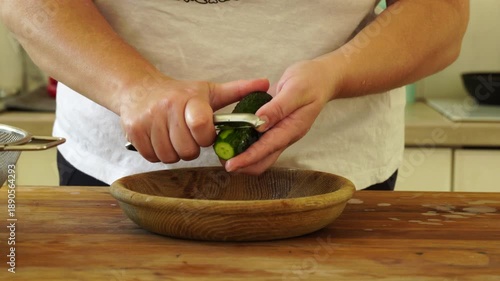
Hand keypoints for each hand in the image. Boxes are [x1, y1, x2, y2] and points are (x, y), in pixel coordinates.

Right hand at [120, 73, 268, 162]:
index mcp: (188, 98)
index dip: (206, 137)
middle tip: (190, 137)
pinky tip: (161, 140)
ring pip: (169, 156)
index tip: (205, 133)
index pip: (201, 126)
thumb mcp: (209, 90)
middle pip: (187, 149)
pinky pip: (152, 157)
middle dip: (192, 148)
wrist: (139, 89)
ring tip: (176, 138)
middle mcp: (166, 107)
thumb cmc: (180, 93)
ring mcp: (148, 120)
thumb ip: (238, 91)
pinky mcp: (133, 131)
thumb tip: (265, 83)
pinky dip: (158, 154)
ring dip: (175, 153)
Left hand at [224, 60, 338, 173]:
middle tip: (222, 160)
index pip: (268, 148)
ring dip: (243, 158)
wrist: (321, 78)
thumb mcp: (296, 89)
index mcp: (292, 128)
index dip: (248, 158)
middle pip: (264, 161)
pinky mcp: (275, 129)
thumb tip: (259, 123)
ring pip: (261, 156)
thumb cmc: (311, 81)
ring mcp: (280, 134)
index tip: (231, 164)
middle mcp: (286, 136)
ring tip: (223, 152)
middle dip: (243, 165)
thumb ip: (278, 107)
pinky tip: (232, 139)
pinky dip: (245, 145)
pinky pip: (259, 144)